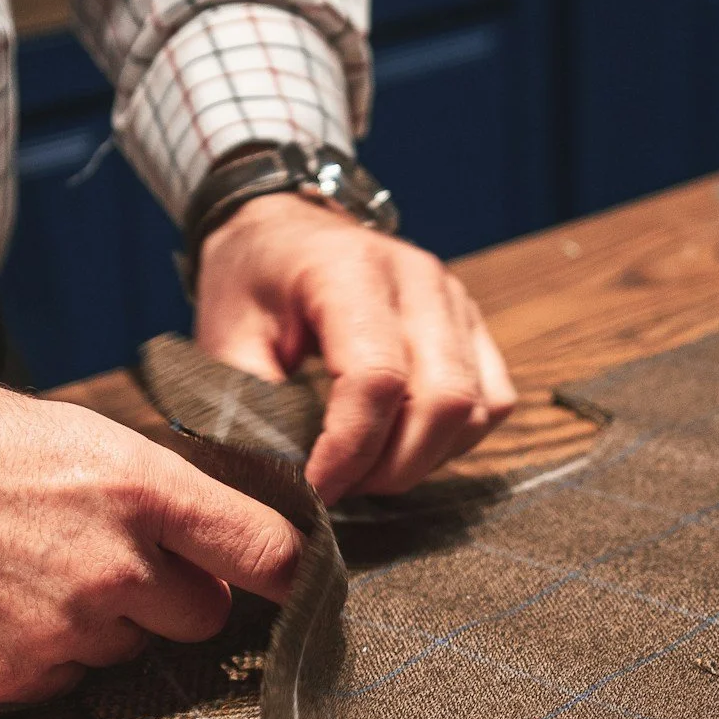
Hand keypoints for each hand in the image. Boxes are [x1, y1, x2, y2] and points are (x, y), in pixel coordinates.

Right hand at [0, 356, 302, 701]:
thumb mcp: (72, 433)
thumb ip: (151, 494)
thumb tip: (212, 539)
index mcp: (139, 488)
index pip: (263, 553)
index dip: (289, 573)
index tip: (299, 585)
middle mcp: (113, 567)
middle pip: (203, 615)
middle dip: (174, 595)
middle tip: (111, 557)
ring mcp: (63, 630)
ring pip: (130, 648)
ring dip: (104, 622)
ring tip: (29, 566)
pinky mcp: (14, 676)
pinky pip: (67, 678)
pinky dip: (45, 651)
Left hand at [192, 195, 516, 501]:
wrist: (282, 230)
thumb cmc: (251, 283)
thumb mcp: (225, 338)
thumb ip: (251, 406)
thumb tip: (282, 480)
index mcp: (349, 271)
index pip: (377, 379)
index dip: (349, 451)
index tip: (313, 489)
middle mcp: (417, 279)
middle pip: (442, 400)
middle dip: (391, 467)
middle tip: (340, 486)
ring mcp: (455, 299)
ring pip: (474, 408)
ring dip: (424, 459)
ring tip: (366, 468)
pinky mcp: (473, 323)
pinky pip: (492, 401)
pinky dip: (455, 441)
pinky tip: (403, 445)